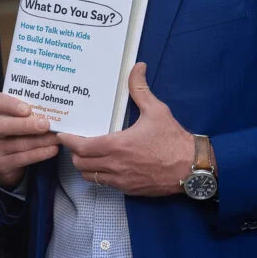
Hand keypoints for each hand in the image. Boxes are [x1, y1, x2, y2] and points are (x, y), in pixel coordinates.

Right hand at [0, 92, 59, 189]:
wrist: (3, 155)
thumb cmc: (12, 126)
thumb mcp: (12, 115)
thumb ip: (24, 110)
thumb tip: (49, 108)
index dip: (10, 105)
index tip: (28, 108)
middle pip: (4, 126)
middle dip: (26, 125)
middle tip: (46, 124)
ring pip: (17, 144)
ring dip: (40, 141)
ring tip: (56, 137)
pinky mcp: (0, 163)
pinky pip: (22, 158)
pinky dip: (39, 154)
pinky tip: (52, 149)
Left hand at [57, 63, 194, 195]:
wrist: (193, 169)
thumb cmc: (174, 139)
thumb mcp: (156, 111)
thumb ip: (140, 89)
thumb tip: (137, 67)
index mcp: (118, 145)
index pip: (82, 147)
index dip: (69, 141)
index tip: (62, 135)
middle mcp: (116, 165)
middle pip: (81, 164)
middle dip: (74, 153)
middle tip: (76, 143)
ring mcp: (122, 181)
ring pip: (90, 176)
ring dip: (85, 166)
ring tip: (88, 154)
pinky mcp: (130, 190)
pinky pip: (105, 184)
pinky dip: (99, 175)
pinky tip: (104, 165)